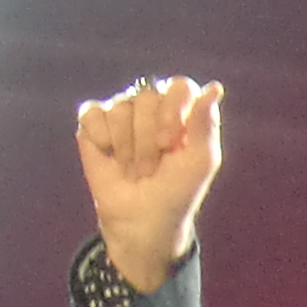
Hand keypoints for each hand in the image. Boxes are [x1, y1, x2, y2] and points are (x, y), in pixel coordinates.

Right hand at [73, 77, 223, 293]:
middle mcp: (151, 105)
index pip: (179, 86)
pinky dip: (102, 139)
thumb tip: (214, 88)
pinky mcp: (93, 124)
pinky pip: (92, 114)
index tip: (170, 143)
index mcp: (181, 111)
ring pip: (120, 108)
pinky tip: (109, 156)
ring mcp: (121, 112)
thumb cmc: (177, 191)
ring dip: (127, 147)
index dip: (172, 112)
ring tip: (134, 169)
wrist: (142, 219)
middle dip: (149, 139)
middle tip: (153, 167)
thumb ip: (206, 123)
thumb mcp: (201, 161)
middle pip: (147, 97)